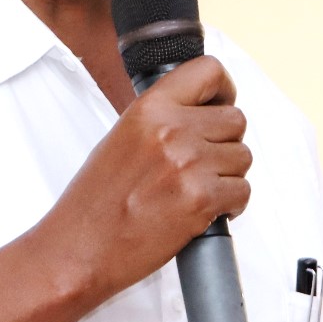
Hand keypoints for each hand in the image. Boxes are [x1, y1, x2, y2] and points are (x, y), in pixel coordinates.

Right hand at [33, 55, 251, 305]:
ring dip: (228, 175)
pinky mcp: (201, 199)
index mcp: (149, 108)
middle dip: (226, 143)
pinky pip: (242, 191)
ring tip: (197, 190)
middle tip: (204, 163)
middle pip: (236, 120)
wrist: (79, 250)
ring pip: (243, 157)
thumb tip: (202, 113)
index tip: (220, 105)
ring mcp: (188, 164)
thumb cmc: (94, 203)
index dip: (223, 91)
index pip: (209, 71)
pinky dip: (231, 204)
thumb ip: (161, 120)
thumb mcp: (121, 138)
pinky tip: (205, 210)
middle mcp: (171, 130)